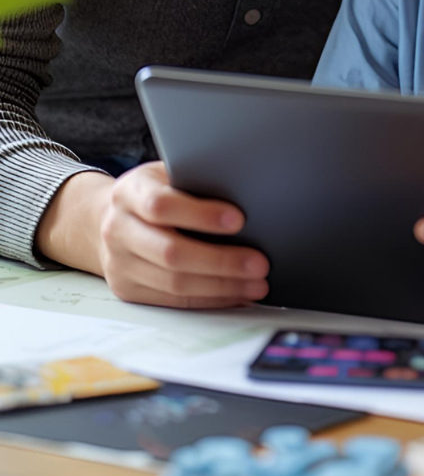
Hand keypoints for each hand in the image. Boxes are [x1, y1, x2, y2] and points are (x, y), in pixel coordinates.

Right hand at [39, 163, 269, 308]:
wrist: (112, 218)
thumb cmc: (156, 191)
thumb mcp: (168, 174)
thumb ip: (196, 180)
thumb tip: (248, 194)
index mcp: (130, 192)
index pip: (161, 205)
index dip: (201, 214)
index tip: (239, 220)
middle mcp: (117, 229)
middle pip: (171, 252)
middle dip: (221, 261)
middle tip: (259, 263)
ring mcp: (118, 264)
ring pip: (174, 283)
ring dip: (222, 286)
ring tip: (256, 284)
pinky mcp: (127, 290)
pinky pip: (172, 301)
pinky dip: (209, 299)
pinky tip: (235, 294)